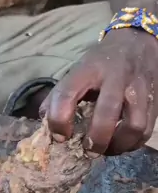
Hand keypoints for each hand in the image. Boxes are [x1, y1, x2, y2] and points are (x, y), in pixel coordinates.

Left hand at [41, 28, 157, 154]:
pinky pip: (147, 130)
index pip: (67, 93)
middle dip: (96, 138)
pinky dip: (133, 143)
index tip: (59, 137)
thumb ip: (58, 97)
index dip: (59, 120)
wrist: (137, 41)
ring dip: (119, 145)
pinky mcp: (154, 99)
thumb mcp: (77, 70)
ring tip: (107, 149)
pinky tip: (121, 143)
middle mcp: (115, 77)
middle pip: (108, 111)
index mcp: (88, 69)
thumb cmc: (100, 61)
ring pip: (135, 125)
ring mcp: (138, 88)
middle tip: (88, 150)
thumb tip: (45, 127)